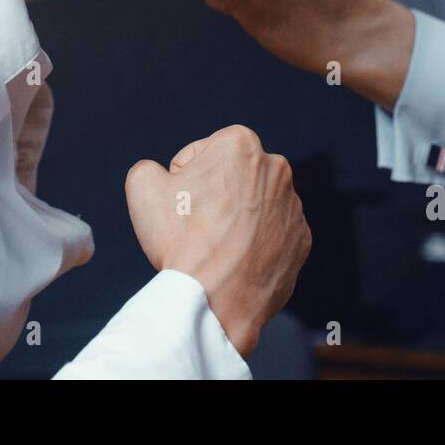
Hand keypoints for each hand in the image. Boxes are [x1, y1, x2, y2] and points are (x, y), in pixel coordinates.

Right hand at [124, 124, 310, 357]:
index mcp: (241, 144)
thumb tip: (162, 175)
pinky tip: (237, 261)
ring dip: (236, 219)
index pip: (200, 155)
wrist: (215, 300)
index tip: (180, 206)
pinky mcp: (301, 240)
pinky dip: (255, 245)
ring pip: (254, 206)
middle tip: (196, 228)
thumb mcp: (142, 187)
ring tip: (217, 247)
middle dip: (214, 196)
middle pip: (231, 178)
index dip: (181, 180)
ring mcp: (293, 207)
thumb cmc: (180, 240)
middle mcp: (276, 168)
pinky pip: (271, 236)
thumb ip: (149, 167)